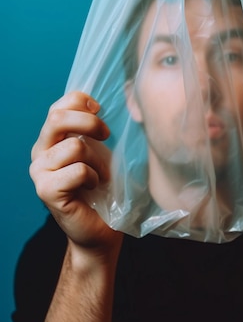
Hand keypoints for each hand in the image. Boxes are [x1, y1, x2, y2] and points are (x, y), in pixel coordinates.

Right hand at [30, 91, 122, 254]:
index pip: (60, 105)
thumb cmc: (103, 186)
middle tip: (106, 136)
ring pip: (73, 146)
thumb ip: (96, 125)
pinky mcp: (45, 191)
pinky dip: (93, 176)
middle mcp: (40, 152)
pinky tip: (93, 187)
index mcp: (52, 137)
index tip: (100, 111)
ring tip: (100, 175)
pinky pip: (77, 170)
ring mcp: (39, 172)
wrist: (101, 228)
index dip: (82, 101)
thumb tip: (124, 93)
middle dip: (89, 122)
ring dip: (97, 160)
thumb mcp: (100, 148)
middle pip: (57, 118)